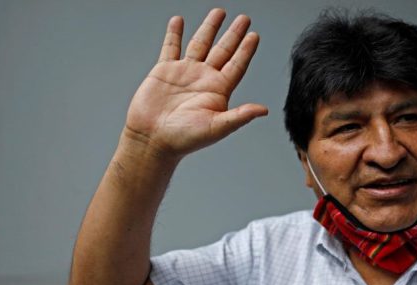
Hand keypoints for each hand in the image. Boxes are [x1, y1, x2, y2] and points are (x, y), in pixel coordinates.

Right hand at [124, 9, 267, 158]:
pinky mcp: (164, 71)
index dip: (246, 50)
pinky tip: (179, 20)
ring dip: (209, 28)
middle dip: (233, 34)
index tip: (254, 35)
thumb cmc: (185, 139)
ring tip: (219, 12)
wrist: (153, 140)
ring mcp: (184, 73)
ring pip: (200, 44)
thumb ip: (240, 116)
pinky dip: (174, 33)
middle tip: (245, 18)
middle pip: (223, 50)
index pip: (236, 65)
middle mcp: (204, 79)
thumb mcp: (217, 127)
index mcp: (218, 91)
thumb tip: (264, 110)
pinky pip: (170, 47)